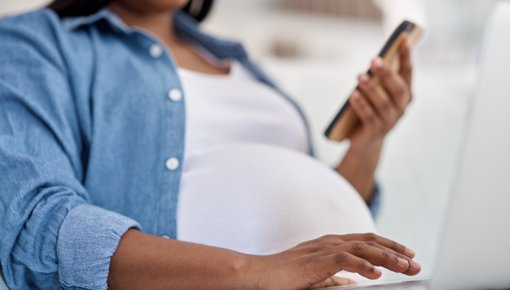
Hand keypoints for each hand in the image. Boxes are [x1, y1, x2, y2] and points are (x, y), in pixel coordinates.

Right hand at [246, 233, 420, 289]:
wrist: (261, 274)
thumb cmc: (286, 275)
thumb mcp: (317, 275)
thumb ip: (337, 278)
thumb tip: (356, 283)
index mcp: (332, 243)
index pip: (367, 240)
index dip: (389, 246)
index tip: (408, 254)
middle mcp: (331, 242)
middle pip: (370, 241)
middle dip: (396, 251)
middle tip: (416, 261)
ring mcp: (324, 249)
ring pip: (363, 248)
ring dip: (387, 257)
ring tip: (406, 266)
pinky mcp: (316, 261)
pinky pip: (345, 261)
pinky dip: (363, 266)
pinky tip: (377, 274)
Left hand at [348, 40, 413, 148]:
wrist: (366, 140)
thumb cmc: (371, 108)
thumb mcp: (376, 91)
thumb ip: (378, 78)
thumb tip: (375, 60)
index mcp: (405, 94)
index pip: (408, 72)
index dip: (407, 57)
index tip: (404, 39)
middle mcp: (402, 107)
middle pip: (398, 89)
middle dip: (387, 74)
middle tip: (375, 60)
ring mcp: (391, 121)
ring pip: (383, 103)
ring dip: (371, 88)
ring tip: (360, 76)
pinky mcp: (376, 131)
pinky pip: (369, 116)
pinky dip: (361, 104)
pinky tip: (353, 94)